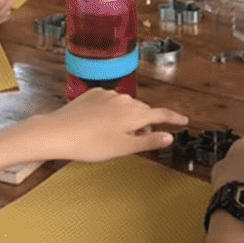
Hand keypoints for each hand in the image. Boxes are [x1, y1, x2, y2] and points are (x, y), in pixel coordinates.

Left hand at [32, 89, 187, 161]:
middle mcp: (125, 99)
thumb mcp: (123, 148)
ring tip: (113, 136)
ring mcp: (108, 95)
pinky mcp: (93, 94)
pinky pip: (110, 102)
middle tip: (134, 141)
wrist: (59, 132)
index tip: (185, 120)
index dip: (174, 118)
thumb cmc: (91, 144)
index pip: (161, 114)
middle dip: (143, 124)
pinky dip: (111, 112)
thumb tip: (169, 137)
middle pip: (142, 111)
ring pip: (126, 107)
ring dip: (126, 119)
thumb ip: (148, 141)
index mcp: (135, 113)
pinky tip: (99, 124)